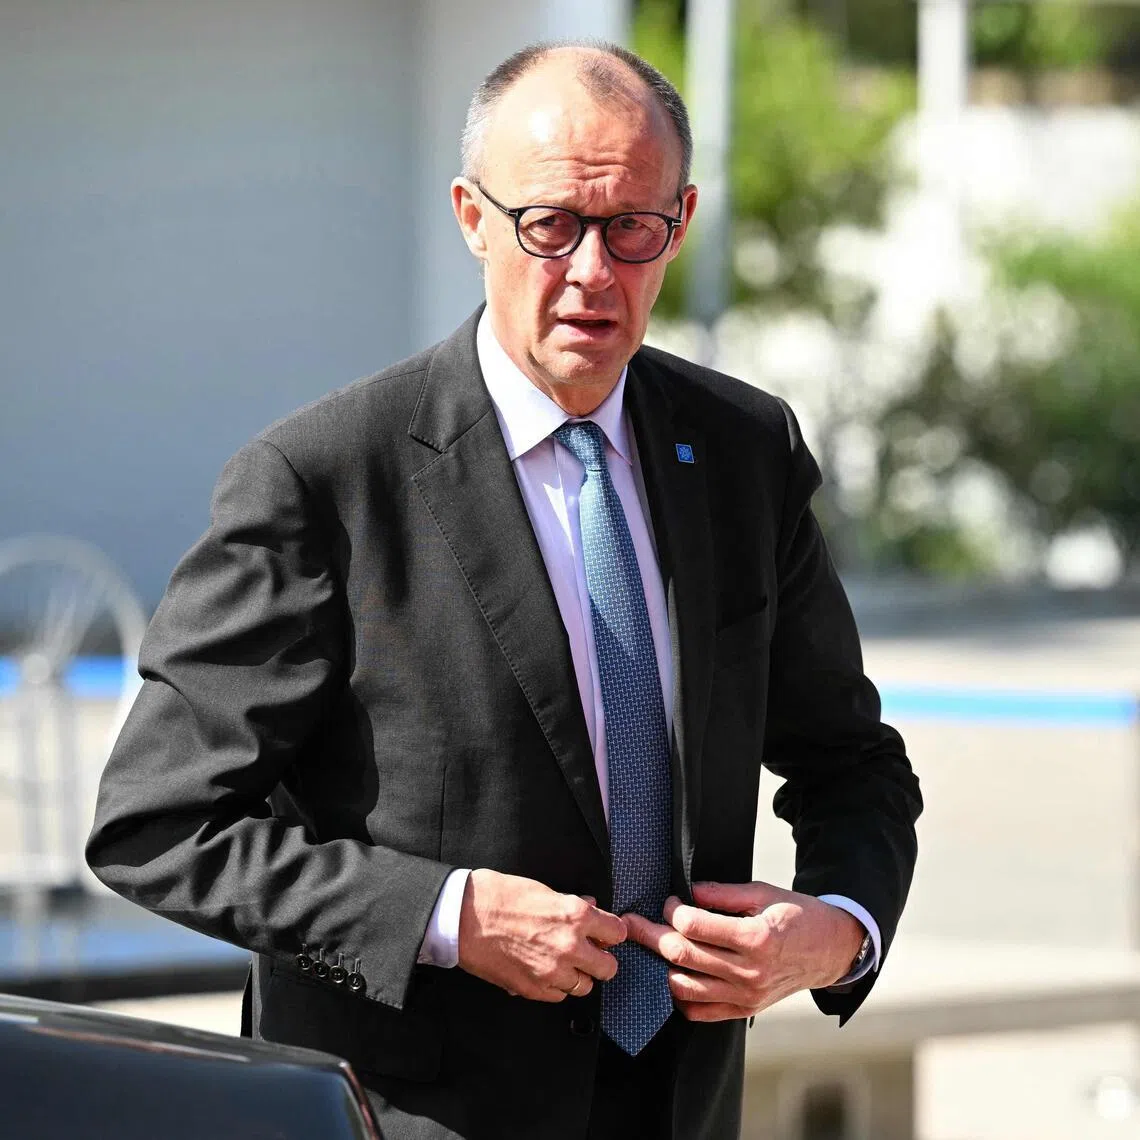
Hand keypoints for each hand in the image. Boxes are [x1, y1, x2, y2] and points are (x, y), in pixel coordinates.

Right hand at [456, 869, 626, 1001]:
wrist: (462, 916)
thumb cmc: (498, 895)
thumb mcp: (542, 889)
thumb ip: (571, 904)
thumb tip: (590, 908)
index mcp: (574, 916)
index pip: (617, 932)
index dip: (611, 931)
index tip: (605, 932)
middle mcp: (569, 947)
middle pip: (608, 968)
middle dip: (601, 958)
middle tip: (589, 951)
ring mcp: (551, 972)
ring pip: (583, 986)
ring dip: (578, 975)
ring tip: (563, 962)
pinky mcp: (532, 989)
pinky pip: (558, 996)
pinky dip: (555, 986)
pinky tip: (543, 970)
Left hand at [622, 880, 863, 1022]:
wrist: (831, 951)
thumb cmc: (798, 916)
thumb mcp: (765, 893)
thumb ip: (724, 894)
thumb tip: (690, 892)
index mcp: (756, 938)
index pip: (693, 926)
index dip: (673, 909)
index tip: (670, 900)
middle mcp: (749, 972)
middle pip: (682, 955)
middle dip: (650, 935)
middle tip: (632, 922)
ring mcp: (746, 996)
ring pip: (683, 986)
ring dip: (659, 966)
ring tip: (649, 948)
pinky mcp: (744, 1010)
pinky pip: (699, 1012)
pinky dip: (679, 996)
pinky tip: (672, 975)